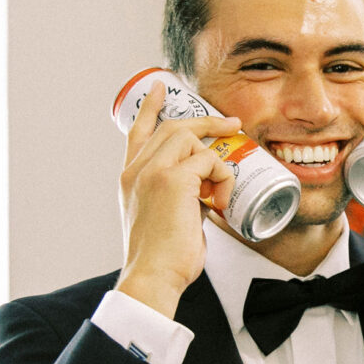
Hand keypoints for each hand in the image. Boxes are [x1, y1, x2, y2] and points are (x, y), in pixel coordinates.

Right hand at [116, 80, 237, 317]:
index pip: (138, 131)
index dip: (151, 107)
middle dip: (207, 121)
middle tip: (233, 124)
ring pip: (192, 138)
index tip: (161, 87)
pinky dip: (223, 179)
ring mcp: (153, 171)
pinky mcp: (173, 180)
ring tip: (221, 192)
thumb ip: (180, 198)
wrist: (152, 277)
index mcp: (130, 178)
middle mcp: (136, 170)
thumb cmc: (162, 258)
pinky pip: (210, 161)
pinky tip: (220, 204)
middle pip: (174, 126)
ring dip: (217, 161)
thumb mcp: (166, 218)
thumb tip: (206, 193)